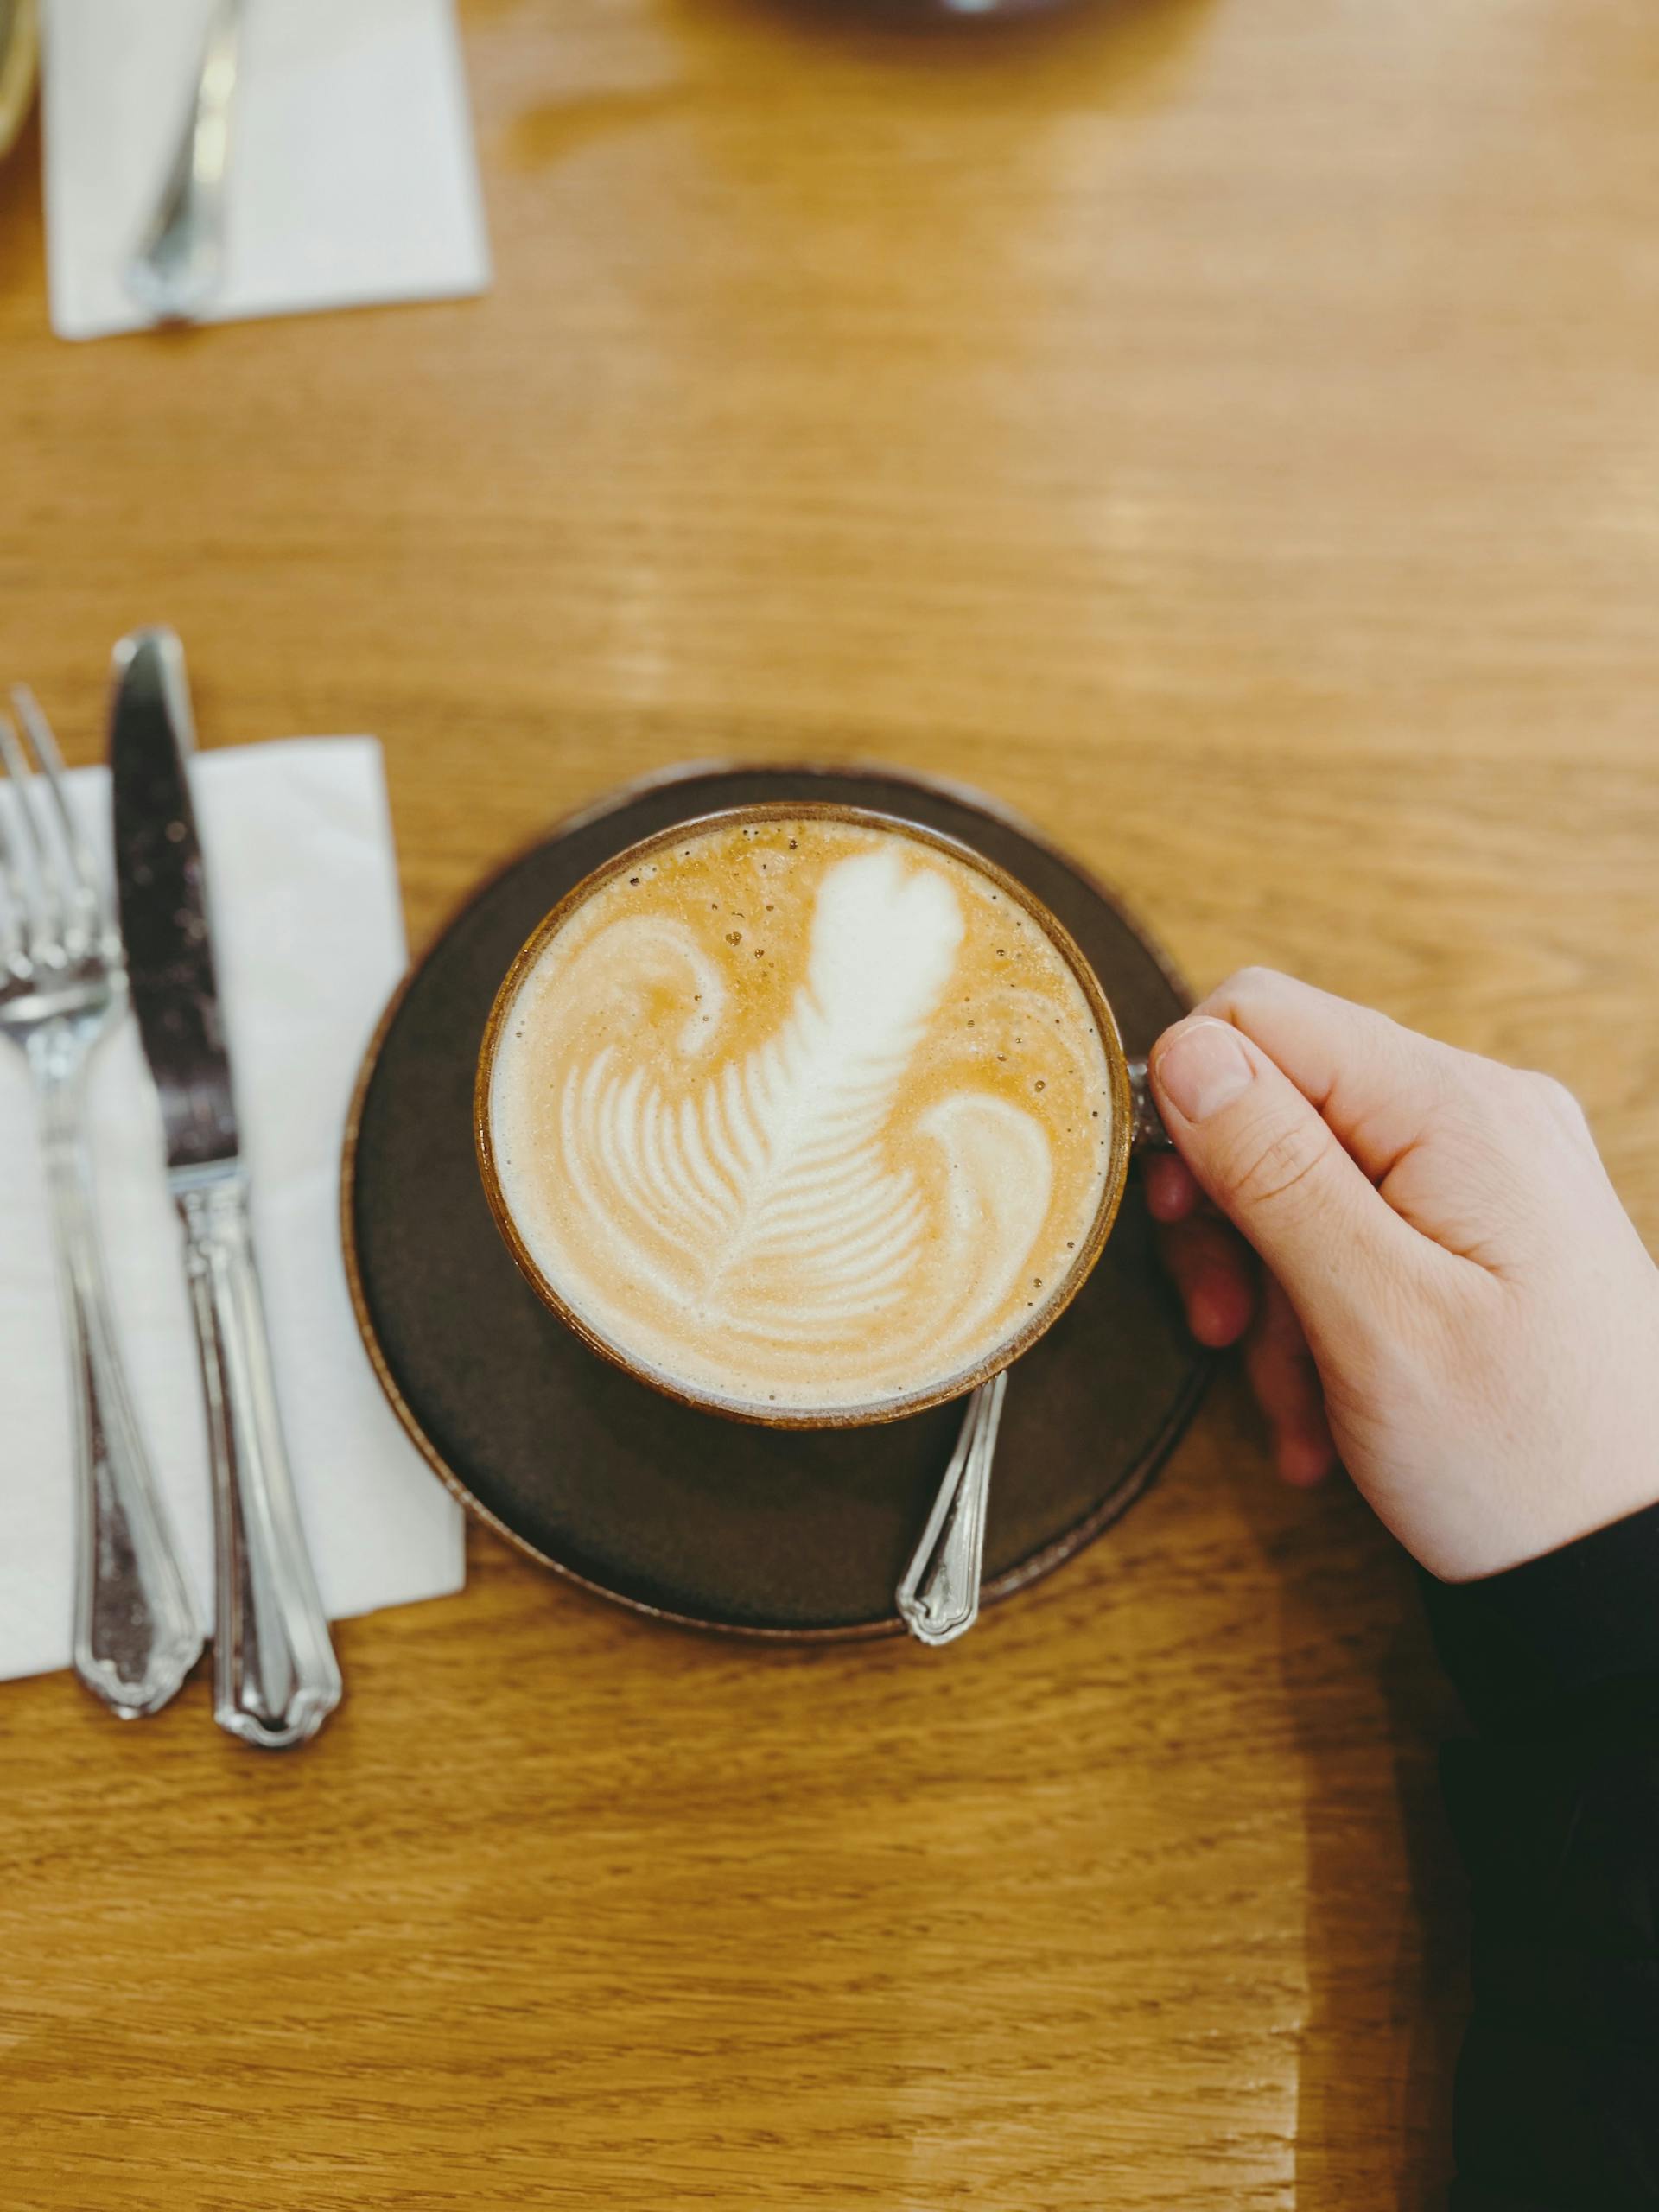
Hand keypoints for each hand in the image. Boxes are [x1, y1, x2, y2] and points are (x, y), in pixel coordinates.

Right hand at [1143, 970, 1658, 1581]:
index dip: (1189, 1107)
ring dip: (1273, 1294)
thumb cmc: (1521, 1458)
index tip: (1182, 1223)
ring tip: (1296, 1402)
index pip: (1259, 1017)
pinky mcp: (1488, 1225)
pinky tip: (1330, 1410)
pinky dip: (1323, 1315)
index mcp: (1455, 1110)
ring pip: (1305, 1180)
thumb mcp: (1373, 1318)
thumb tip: (1185, 1051)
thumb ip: (1275, 1171)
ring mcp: (1488, 1169)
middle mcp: (1479, 1112)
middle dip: (1232, 1225)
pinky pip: (1361, 1232)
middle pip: (1278, 1103)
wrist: (1628, 1560)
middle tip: (1225, 1333)